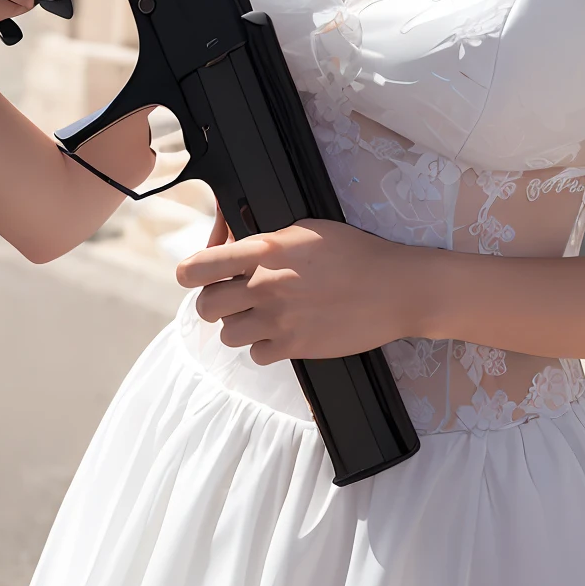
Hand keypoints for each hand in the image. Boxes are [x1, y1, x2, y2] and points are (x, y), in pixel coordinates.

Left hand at [175, 218, 412, 364]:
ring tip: (262, 316)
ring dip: (240, 326)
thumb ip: (265, 240)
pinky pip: (256, 355)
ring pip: (228, 334)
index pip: (197, 267)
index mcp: (265, 250)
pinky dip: (265, 347)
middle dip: (214, 303)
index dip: (190, 273)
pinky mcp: (294, 347)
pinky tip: (283, 333)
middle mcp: (265, 286)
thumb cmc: (355, 252)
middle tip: (232, 299)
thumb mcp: (306, 229)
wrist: (394, 288)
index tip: (196, 276)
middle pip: (205, 306)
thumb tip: (233, 246)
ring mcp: (278, 320)